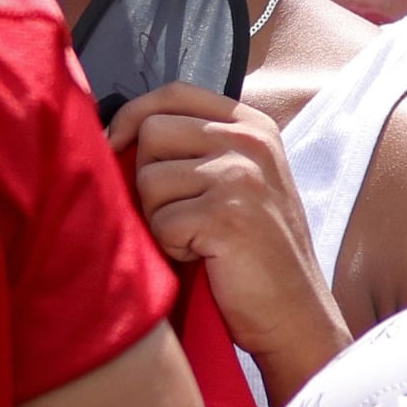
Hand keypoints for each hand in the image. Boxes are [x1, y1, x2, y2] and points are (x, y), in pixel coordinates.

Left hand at [110, 86, 343, 393]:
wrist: (293, 313)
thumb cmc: (251, 253)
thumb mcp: (236, 181)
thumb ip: (194, 148)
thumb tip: (113, 133)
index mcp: (252, 126)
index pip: (173, 93)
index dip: (132, 116)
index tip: (114, 147)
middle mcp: (250, 141)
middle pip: (152, 132)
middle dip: (146, 179)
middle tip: (177, 215)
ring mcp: (242, 175)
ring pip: (149, 180)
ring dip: (158, 218)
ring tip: (195, 239)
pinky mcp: (227, 215)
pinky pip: (160, 222)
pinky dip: (171, 249)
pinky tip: (203, 258)